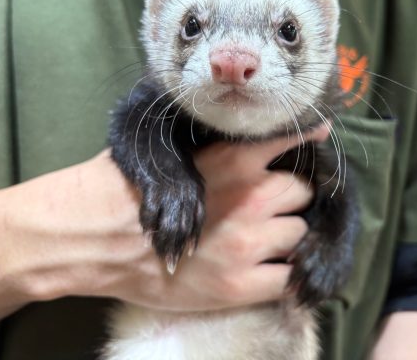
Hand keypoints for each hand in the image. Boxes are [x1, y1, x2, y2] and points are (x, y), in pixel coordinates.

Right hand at [0, 127, 327, 340]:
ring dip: (285, 234)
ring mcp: (250, 244)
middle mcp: (252, 199)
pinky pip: (287, 278)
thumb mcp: (172, 148)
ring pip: (299, 234)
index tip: (320, 132)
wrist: (96, 236)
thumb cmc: (127, 186)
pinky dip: (278, 273)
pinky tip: (257, 268)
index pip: (290, 142)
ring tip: (257, 237)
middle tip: (267, 203)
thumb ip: (214, 140)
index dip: (307, 137)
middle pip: (303, 193)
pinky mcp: (242, 286)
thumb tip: (241, 129)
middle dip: (290, 196)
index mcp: (235, 160)